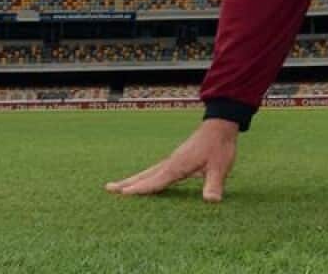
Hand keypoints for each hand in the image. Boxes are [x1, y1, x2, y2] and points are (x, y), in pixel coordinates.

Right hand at [105, 118, 238, 202]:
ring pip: (148, 172)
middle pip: (144, 175)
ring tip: (118, 187)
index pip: (156, 181)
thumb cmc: (219, 146)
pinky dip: (145, 177)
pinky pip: (156, 171)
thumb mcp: (220, 167)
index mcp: (177, 166)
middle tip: (107, 189)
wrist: (220, 126)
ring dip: (133, 180)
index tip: (123, 194)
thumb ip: (214, 184)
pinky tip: (144, 181)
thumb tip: (211, 201)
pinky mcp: (176, 159)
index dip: (141, 189)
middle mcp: (170, 163)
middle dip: (127, 183)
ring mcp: (172, 160)